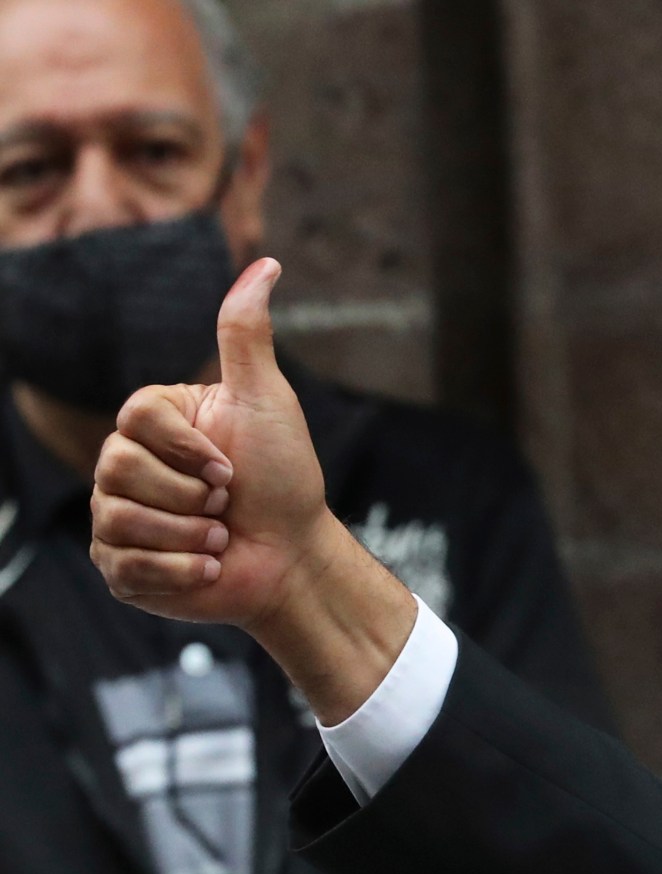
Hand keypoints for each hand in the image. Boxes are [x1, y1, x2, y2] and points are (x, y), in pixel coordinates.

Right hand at [91, 258, 417, 721]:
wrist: (294, 557)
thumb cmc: (284, 478)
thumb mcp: (266, 400)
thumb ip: (247, 335)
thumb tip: (266, 263)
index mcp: (153, 423)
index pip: (136, 419)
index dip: (189, 449)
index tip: (231, 466)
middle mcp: (124, 466)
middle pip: (118, 469)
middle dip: (192, 495)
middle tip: (227, 503)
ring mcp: (117, 518)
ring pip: (120, 518)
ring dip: (191, 535)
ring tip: (220, 537)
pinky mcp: (121, 568)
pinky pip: (126, 565)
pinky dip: (182, 573)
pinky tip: (210, 569)